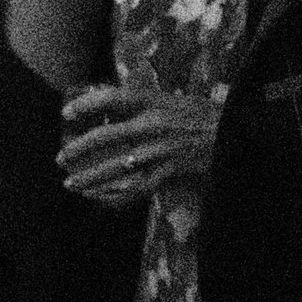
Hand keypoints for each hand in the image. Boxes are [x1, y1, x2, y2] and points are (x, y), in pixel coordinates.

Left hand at [55, 79, 218, 205]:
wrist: (241, 134)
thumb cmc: (209, 117)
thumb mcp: (178, 101)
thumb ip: (149, 105)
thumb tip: (117, 106)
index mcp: (155, 101)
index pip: (110, 98)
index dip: (84, 105)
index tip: (66, 114)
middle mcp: (154, 123)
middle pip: (104, 136)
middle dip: (77, 149)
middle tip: (60, 158)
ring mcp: (160, 149)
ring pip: (114, 167)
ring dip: (89, 177)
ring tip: (70, 184)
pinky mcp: (170, 172)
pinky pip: (135, 188)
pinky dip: (116, 197)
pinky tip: (101, 202)